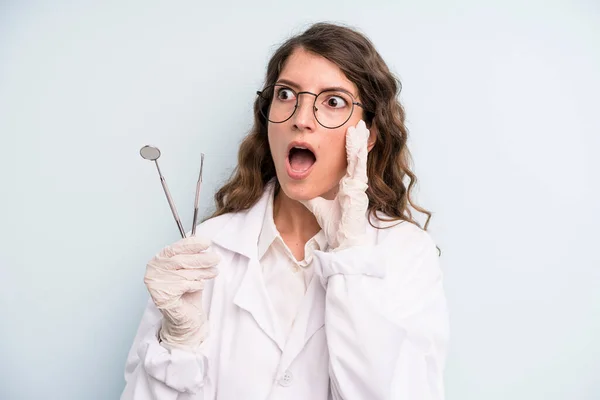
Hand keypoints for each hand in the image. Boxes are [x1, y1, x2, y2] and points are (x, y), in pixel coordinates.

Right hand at [144, 236, 219, 350]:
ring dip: (202, 272)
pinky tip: (198, 286)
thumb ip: (192, 257)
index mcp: (158, 260)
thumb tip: (204, 244)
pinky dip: (195, 285)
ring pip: (184, 273)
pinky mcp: (161, 296)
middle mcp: (153, 271)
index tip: (206, 242)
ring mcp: (155, 284)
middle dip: (201, 259)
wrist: (186, 318)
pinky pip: (183, 285)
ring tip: (213, 272)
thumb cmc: (188, 293)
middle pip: (180, 260)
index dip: (191, 244)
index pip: (175, 248)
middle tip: (216, 259)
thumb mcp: (191, 270)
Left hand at [301, 120, 369, 250]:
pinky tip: (356, 138)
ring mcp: (359, 185)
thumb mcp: (316, 206)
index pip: (348, 161)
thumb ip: (309, 196)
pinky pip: (359, 165)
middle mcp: (355, 183)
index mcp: (348, 185)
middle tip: (357, 122)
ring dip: (360, 140)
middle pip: (356, 156)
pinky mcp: (359, 188)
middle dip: (357, 139)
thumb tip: (297, 189)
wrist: (343, 241)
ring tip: (360, 124)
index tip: (347, 132)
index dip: (348, 147)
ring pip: (360, 157)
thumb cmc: (334, 226)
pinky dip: (358, 150)